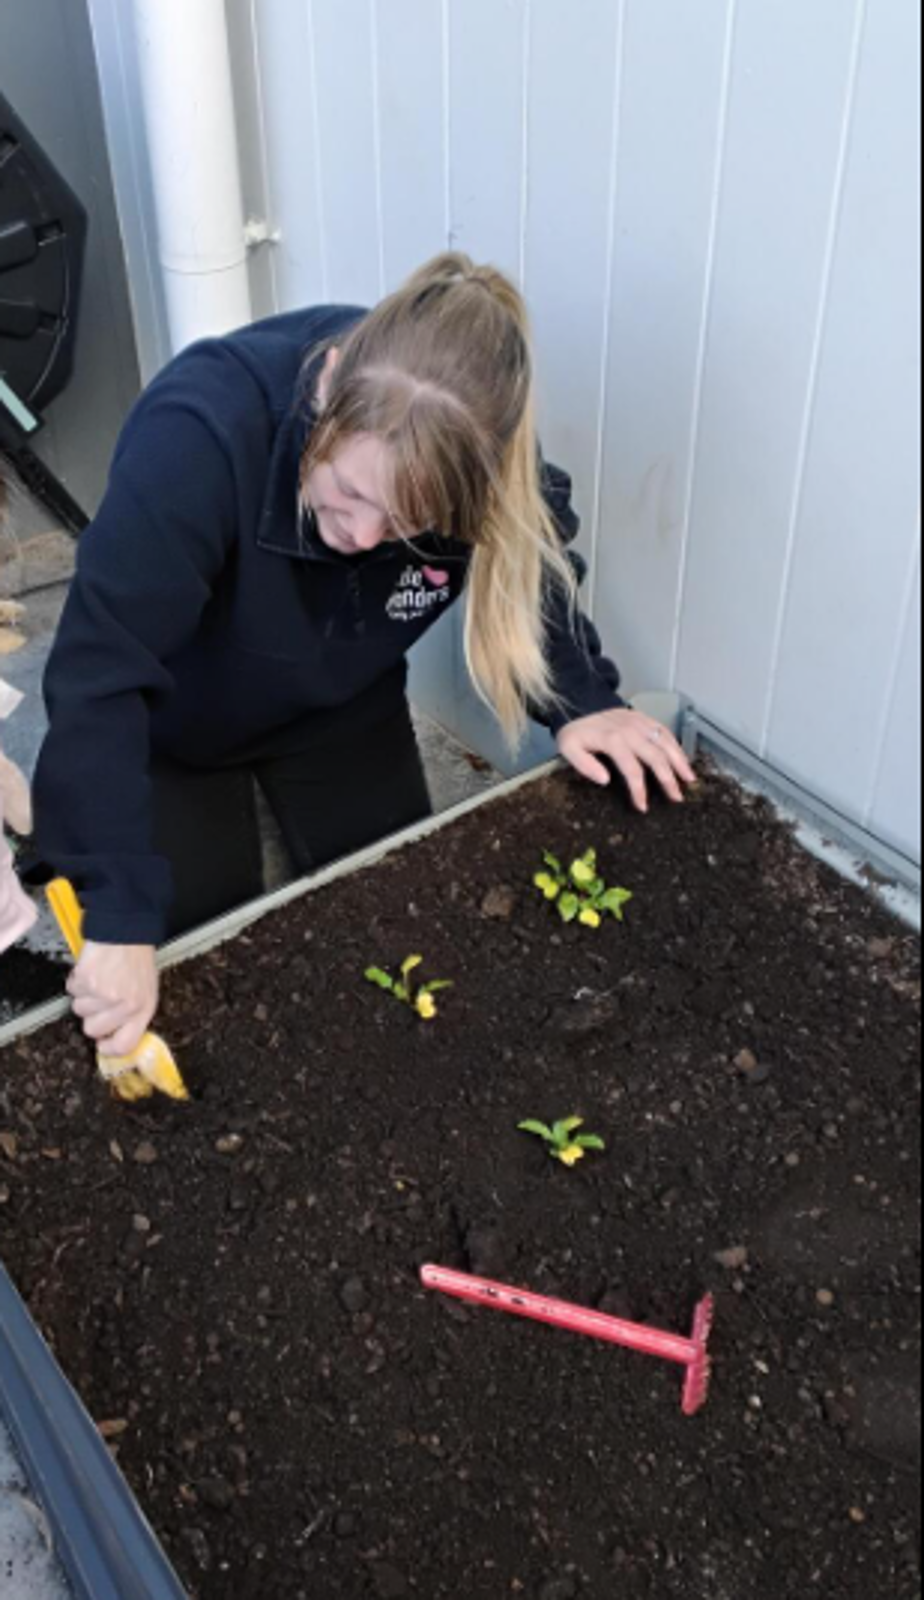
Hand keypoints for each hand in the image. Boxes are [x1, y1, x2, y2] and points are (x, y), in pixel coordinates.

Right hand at [67, 943, 158, 1057]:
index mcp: (142, 1009)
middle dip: (92, 1017)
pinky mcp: (86, 980)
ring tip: (99, 980)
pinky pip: (71, 990)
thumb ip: (134, 1014)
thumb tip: (117, 1037)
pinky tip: (91, 970)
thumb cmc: (137, 958)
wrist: (126, 930)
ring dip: (84, 996)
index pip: (124, 1044)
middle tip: (100, 1001)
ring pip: (79, 1010)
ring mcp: (103, 993)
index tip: (103, 1045)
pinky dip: (77, 981)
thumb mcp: (147, 990)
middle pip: (92, 1030)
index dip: (109, 1049)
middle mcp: (124, 1005)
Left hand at [557, 707, 696, 812]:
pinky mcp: (643, 718)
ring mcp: (639, 722)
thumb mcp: (569, 748)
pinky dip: (676, 744)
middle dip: (669, 779)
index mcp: (613, 740)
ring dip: (679, 761)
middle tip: (677, 797)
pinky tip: (682, 758)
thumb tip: (604, 780)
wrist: (578, 704)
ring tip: (690, 779)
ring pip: (665, 742)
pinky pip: (664, 730)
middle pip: (656, 757)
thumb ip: (584, 765)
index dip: (640, 790)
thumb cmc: (575, 731)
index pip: (632, 770)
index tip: (643, 806)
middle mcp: (630, 730)